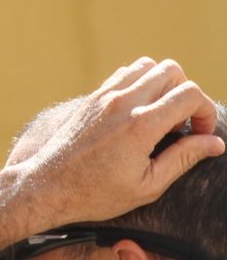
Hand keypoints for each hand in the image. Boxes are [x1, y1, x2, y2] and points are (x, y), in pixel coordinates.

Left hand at [13, 57, 223, 227]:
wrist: (48, 186)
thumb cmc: (97, 193)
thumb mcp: (149, 185)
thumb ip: (184, 158)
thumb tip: (215, 142)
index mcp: (140, 125)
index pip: (189, 94)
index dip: (206, 112)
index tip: (201, 135)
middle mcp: (122, 102)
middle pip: (171, 71)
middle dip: (188, 94)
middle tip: (183, 125)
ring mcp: (104, 96)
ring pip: (147, 66)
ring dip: (164, 85)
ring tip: (163, 117)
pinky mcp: (92, 97)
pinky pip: (124, 74)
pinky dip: (141, 84)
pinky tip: (141, 112)